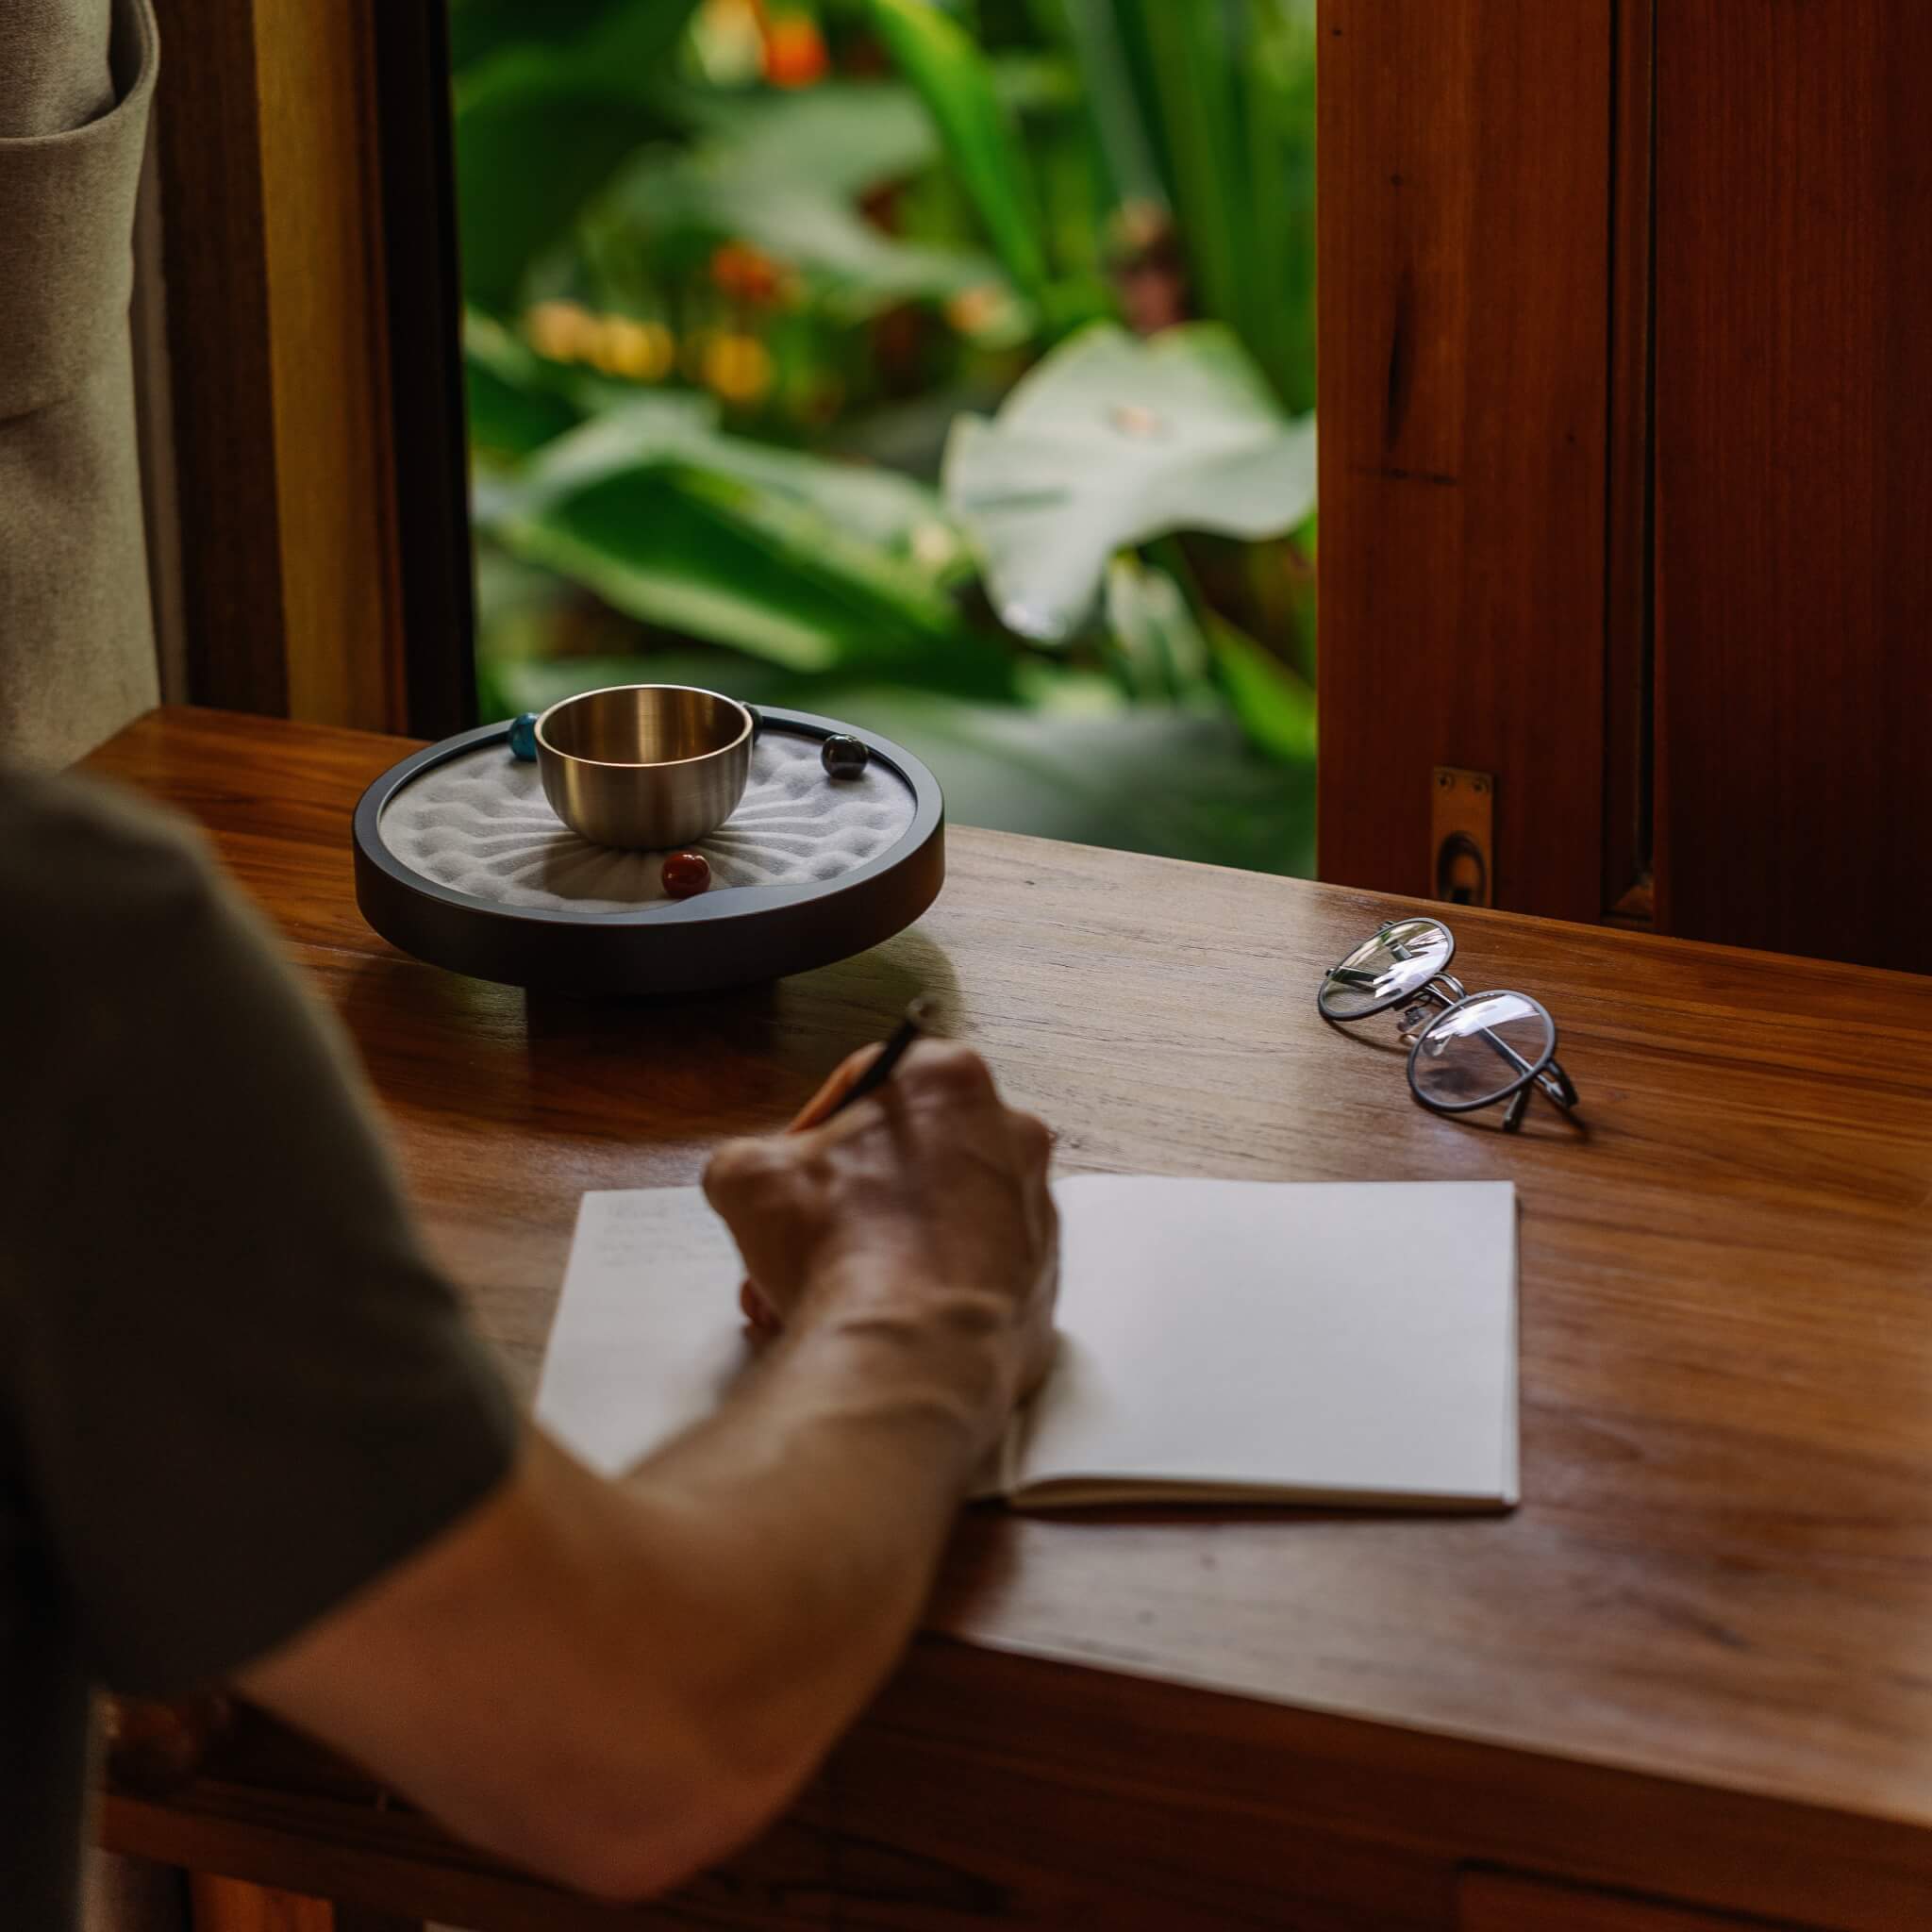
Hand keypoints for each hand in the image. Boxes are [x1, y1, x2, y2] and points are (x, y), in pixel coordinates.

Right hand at [704, 1042, 1058, 1425]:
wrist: (906, 1356)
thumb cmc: (839, 1250)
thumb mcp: (746, 1179)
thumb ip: (749, 1158)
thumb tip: (751, 1179)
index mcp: (949, 1080)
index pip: (868, 1082)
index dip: (815, 1129)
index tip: (792, 1171)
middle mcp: (1009, 1133)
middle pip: (907, 1155)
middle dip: (845, 1200)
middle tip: (799, 1239)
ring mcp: (1034, 1209)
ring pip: (936, 1218)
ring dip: (875, 1249)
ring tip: (816, 1294)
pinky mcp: (1042, 1278)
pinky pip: (968, 1272)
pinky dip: (923, 1290)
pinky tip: (871, 1321)